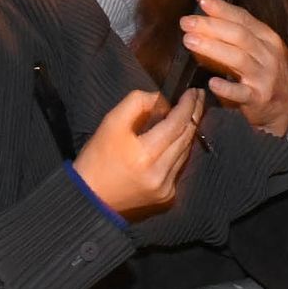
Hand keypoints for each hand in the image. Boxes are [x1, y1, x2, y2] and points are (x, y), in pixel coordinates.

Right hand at [77, 86, 207, 218]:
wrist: (90, 197)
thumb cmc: (97, 158)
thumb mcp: (111, 122)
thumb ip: (137, 104)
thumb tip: (162, 100)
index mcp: (145, 155)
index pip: (176, 124)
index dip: (188, 106)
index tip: (193, 91)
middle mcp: (160, 173)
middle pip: (186, 137)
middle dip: (194, 115)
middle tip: (198, 97)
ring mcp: (166, 187)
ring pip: (186, 151)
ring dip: (188, 132)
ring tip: (191, 113)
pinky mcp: (167, 195)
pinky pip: (179, 166)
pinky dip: (180, 149)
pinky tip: (178, 137)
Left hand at [182, 0, 287, 138]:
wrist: (283, 107)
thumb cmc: (262, 71)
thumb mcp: (252, 45)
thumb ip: (229, 23)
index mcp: (267, 38)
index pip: (244, 18)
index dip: (223, 9)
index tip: (203, 1)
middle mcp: (268, 54)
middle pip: (240, 36)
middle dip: (212, 26)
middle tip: (187, 22)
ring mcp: (265, 77)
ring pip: (239, 59)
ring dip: (213, 48)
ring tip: (189, 41)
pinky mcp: (258, 98)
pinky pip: (242, 93)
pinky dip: (227, 88)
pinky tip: (212, 82)